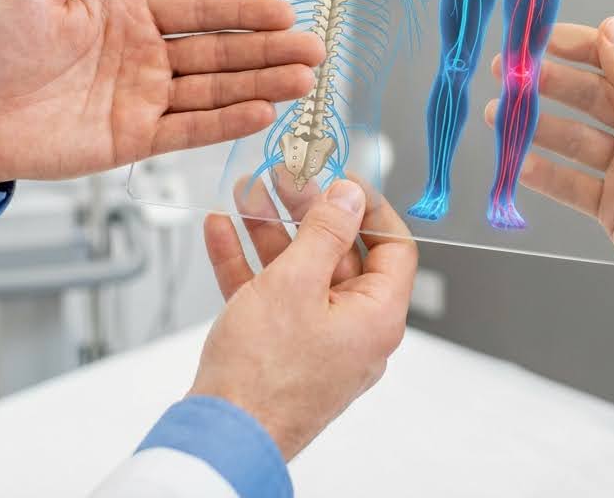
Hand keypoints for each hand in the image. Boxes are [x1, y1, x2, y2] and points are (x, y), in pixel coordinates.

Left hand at [0, 0, 324, 182]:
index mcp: (128, 17)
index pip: (198, 10)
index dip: (241, 10)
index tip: (282, 11)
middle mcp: (146, 58)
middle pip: (220, 52)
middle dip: (268, 50)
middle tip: (314, 49)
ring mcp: (144, 100)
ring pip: (215, 91)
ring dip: (260, 85)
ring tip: (303, 81)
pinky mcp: (135, 140)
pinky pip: (189, 130)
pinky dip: (226, 123)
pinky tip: (261, 113)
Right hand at [191, 170, 417, 458]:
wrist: (220, 436)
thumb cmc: (264, 375)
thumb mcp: (296, 282)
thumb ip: (324, 231)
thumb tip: (349, 196)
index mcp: (376, 317)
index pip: (393, 248)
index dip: (368, 206)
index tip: (340, 178)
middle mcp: (353, 331)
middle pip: (338, 253)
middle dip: (305, 211)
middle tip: (283, 177)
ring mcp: (315, 341)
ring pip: (298, 271)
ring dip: (270, 230)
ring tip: (246, 193)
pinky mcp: (279, 351)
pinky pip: (270, 296)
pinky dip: (248, 263)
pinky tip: (223, 232)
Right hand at [486, 17, 613, 320]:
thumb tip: (613, 29)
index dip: (583, 46)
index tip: (542, 38)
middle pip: (593, 97)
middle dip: (551, 84)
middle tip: (509, 74)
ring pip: (576, 139)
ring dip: (538, 126)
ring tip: (499, 114)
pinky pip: (572, 183)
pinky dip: (545, 173)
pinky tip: (518, 163)